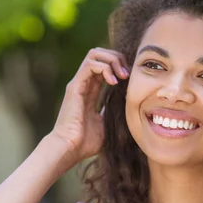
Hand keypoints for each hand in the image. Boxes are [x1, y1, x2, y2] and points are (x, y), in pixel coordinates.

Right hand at [49, 47, 128, 166]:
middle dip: (117, 58)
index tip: (131, 78)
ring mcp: (78, 83)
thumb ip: (113, 111)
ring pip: (95, 54)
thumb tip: (128, 107)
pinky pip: (90, 64)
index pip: (105, 66)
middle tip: (128, 74)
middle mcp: (84, 83)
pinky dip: (105, 67)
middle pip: (100, 54)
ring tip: (122, 75)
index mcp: (90, 91)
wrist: (70, 149)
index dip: (119, 65)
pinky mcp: (75, 86)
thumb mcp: (107, 123)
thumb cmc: (86, 142)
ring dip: (112, 60)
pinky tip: (113, 81)